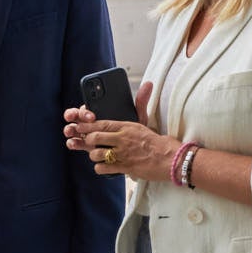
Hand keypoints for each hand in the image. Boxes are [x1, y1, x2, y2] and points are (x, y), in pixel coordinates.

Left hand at [64, 83, 178, 181]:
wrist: (171, 158)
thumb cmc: (158, 141)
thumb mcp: (145, 122)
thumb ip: (140, 105)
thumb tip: (148, 84)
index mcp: (127, 126)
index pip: (101, 123)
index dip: (87, 125)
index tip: (79, 126)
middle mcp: (123, 139)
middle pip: (94, 137)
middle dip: (87, 140)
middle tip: (87, 142)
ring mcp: (123, 154)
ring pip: (96, 154)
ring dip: (94, 155)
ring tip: (98, 154)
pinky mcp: (125, 167)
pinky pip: (103, 168)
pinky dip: (100, 167)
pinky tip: (104, 166)